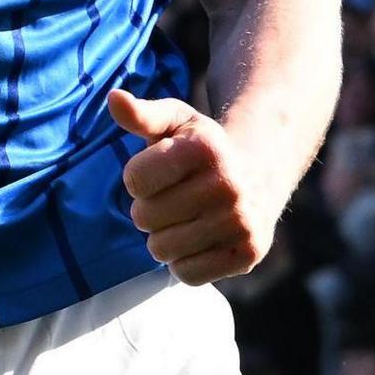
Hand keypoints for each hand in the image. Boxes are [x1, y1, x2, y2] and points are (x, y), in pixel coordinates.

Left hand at [107, 89, 275, 282]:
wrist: (260, 174)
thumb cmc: (203, 148)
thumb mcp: (176, 122)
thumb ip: (142, 114)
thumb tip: (114, 98)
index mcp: (205, 148)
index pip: (134, 180)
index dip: (139, 178)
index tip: (161, 172)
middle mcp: (228, 184)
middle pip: (144, 218)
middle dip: (149, 210)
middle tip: (174, 199)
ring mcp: (240, 221)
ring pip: (162, 250)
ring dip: (164, 239)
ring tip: (186, 220)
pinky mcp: (247, 253)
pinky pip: (187, 275)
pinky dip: (185, 263)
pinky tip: (200, 241)